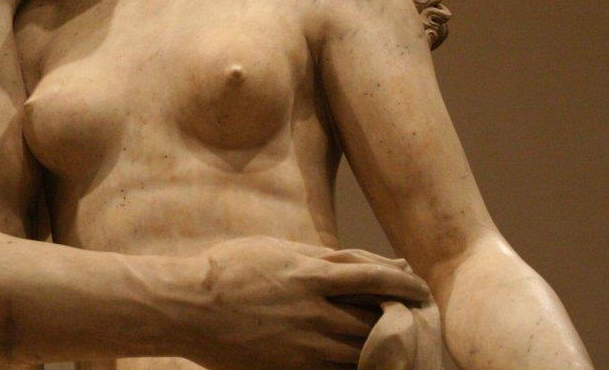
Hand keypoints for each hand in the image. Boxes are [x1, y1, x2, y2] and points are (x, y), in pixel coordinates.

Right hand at [184, 238, 429, 369]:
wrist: (187, 307)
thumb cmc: (229, 270)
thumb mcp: (276, 249)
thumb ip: (320, 257)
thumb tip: (364, 261)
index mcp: (309, 274)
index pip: (375, 278)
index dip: (405, 283)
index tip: (421, 288)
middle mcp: (312, 310)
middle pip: (377, 318)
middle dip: (404, 319)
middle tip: (420, 319)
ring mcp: (303, 344)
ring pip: (362, 351)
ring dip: (387, 347)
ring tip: (400, 344)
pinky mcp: (291, 368)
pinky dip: (356, 367)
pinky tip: (364, 364)